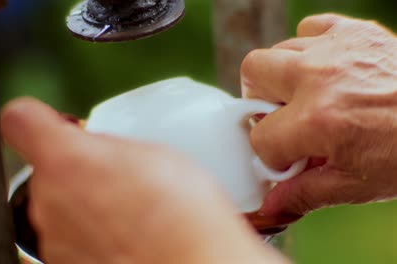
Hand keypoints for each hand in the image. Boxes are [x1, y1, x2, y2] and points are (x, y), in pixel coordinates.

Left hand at [0, 98, 287, 263]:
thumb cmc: (182, 217)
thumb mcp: (154, 153)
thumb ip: (111, 145)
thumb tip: (98, 148)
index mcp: (66, 160)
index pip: (21, 119)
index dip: (38, 118)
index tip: (60, 125)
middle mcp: (48, 201)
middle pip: (49, 170)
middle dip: (79, 170)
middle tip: (119, 178)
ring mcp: (54, 239)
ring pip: (60, 206)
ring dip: (86, 204)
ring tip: (130, 212)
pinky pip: (71, 237)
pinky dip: (91, 235)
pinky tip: (126, 237)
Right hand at [241, 14, 396, 217]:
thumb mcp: (356, 185)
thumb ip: (303, 194)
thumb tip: (271, 206)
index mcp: (317, 120)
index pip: (261, 136)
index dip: (271, 153)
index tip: (288, 158)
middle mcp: (319, 77)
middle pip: (252, 74)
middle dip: (259, 101)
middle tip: (281, 119)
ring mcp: (336, 48)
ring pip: (276, 51)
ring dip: (281, 78)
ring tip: (304, 97)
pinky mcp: (355, 31)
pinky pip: (310, 28)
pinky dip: (308, 48)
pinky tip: (322, 71)